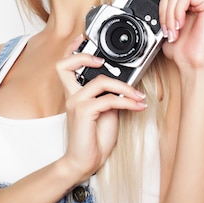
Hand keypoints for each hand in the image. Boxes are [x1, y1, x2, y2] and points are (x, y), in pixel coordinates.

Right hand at [55, 36, 147, 180]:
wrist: (84, 163)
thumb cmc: (93, 140)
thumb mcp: (107, 113)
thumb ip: (110, 96)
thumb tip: (125, 86)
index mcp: (75, 94)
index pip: (65, 66)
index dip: (73, 50)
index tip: (83, 39)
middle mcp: (72, 96)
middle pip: (66, 65)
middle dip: (86, 56)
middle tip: (104, 60)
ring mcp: (75, 103)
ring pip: (100, 81)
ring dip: (125, 87)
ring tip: (138, 96)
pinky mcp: (83, 112)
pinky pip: (109, 99)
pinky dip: (127, 101)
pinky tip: (137, 106)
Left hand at [134, 0, 203, 70]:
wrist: (192, 63)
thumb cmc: (182, 49)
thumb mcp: (163, 26)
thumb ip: (159, 11)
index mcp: (186, 3)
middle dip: (161, 10)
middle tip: (163, 29)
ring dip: (168, 15)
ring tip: (172, 32)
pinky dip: (177, 12)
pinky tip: (180, 25)